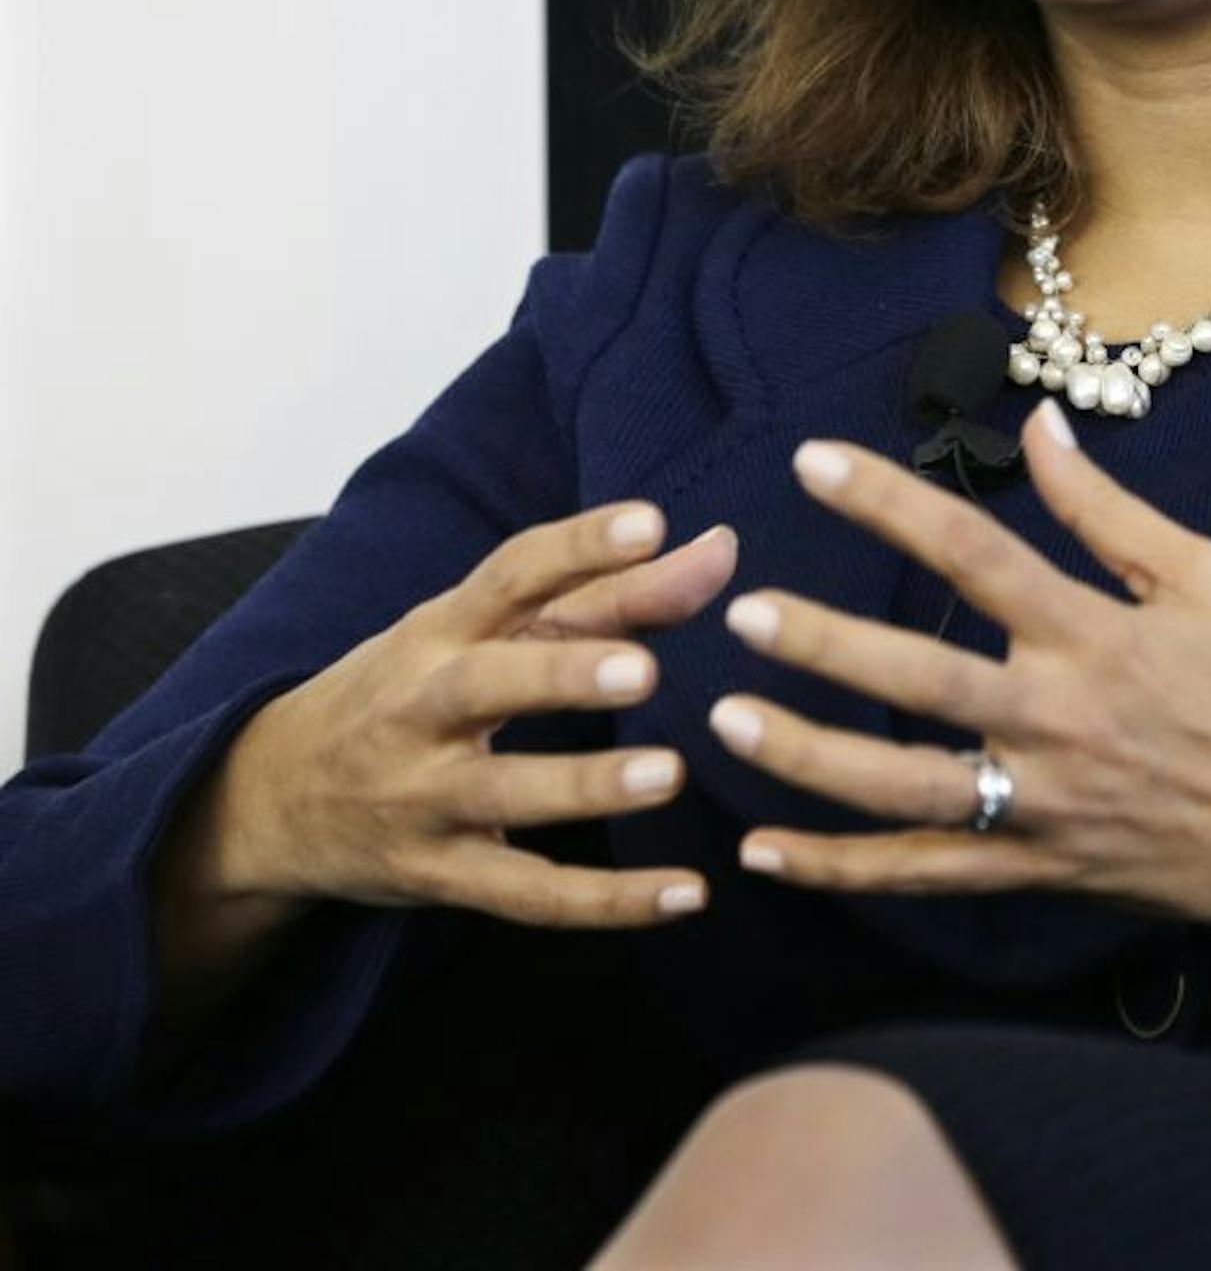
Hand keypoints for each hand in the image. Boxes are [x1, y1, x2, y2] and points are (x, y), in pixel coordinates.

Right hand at [229, 502, 741, 926]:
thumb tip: (724, 548)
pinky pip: (526, 894)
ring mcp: (422, 799)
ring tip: (671, 774)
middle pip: (484, 684)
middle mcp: (421, 708)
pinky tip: (686, 895)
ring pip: (502, 796)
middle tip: (642, 671)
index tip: (650, 522)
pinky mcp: (437, 876)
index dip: (576, 546)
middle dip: (560, 676)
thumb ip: (612, 593)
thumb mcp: (486, 633)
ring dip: (585, 787)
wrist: (271, 800)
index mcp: (439, 631)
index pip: (507, 575)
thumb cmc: (411, 690)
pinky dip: (606, 903)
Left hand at [709, 399, 1210, 936]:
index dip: (891, 503)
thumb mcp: (1202, 575)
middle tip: (745, 612)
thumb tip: (1038, 422)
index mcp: (1097, 635)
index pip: (976, 555)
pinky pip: (924, 873)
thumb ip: (1105, 506)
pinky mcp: (1034, 871)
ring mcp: (1041, 805)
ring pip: (905, 789)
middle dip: (828, 646)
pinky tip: (763, 853)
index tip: (814, 463)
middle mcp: (1059, 720)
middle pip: (924, 681)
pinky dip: (841, 870)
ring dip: (810, 758)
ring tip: (728, 722)